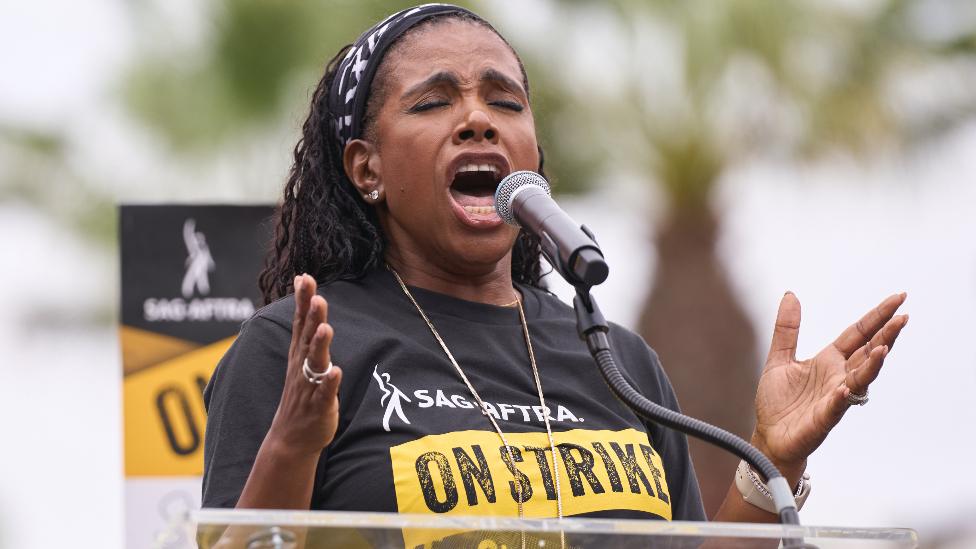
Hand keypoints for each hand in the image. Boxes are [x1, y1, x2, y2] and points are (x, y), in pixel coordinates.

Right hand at [266, 274, 342, 458]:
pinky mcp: (319, 406)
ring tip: (325, 327)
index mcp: (299, 355)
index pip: (299, 322)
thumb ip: (307, 331)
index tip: (305, 278)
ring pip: (314, 362)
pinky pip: (325, 393)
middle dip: (310, 316)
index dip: (302, 300)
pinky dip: (330, 382)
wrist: (291, 439)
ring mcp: (309, 386)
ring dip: (319, 345)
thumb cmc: (302, 395)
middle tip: (316, 295)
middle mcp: (302, 367)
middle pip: (306, 337)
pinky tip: (336, 372)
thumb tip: (310, 300)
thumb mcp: (303, 360)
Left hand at [751, 292, 907, 479]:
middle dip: (886, 335)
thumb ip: (787, 329)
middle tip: (903, 316)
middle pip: (868, 352)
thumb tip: (790, 295)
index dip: (877, 317)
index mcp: (829, 360)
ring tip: (883, 348)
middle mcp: (838, 376)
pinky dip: (842, 397)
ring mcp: (835, 397)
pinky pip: (836, 406)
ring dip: (872, 365)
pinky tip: (845, 387)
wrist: (769, 436)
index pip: (858, 334)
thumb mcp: (779, 358)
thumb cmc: (778, 401)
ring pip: (860, 379)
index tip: (898, 298)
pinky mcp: (824, 418)